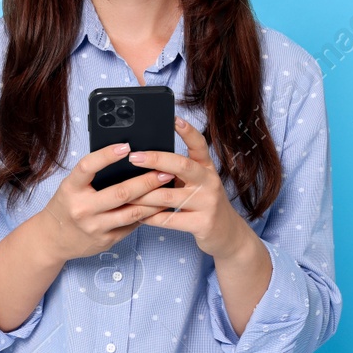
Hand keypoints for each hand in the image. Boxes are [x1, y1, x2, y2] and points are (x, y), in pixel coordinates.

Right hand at [33, 141, 176, 263]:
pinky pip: (132, 226)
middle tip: (165, 171)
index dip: (106, 155)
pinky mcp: (106, 240)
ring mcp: (95, 227)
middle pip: (120, 193)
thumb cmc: (66, 206)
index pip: (87, 167)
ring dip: (154, 200)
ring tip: (169, 188)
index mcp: (71, 189)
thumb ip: (92, 176)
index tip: (126, 146)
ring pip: (132, 212)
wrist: (53, 240)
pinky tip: (159, 206)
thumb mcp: (71, 187)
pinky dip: (147, 215)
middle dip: (146, 181)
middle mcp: (82, 209)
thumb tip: (125, 158)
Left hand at [126, 116, 257, 259]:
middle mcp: (209, 182)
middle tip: (133, 157)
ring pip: (168, 196)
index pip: (199, 145)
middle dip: (155, 159)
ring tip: (125, 192)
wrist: (227, 233)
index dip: (188, 131)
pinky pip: (169, 220)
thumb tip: (144, 157)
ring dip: (143, 195)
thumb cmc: (203, 203)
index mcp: (206, 168)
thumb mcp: (196, 183)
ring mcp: (207, 203)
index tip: (174, 118)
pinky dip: (150, 218)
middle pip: (181, 165)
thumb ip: (178, 172)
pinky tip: (138, 215)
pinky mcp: (203, 224)